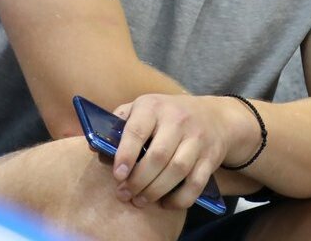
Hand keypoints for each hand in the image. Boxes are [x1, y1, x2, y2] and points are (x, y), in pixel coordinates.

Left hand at [111, 94, 244, 210]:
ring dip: (156, 191)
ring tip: (141, 200)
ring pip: (177, 170)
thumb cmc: (167, 115)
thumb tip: (95, 147)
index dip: (125, 154)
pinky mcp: (211, 157)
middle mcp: (177, 119)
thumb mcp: (144, 108)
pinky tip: (166, 203)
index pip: (137, 130)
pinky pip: (196, 183)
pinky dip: (180, 199)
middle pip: (158, 156)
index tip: (118, 175)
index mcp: (153, 106)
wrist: (215, 116)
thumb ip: (120, 124)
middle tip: (124, 194)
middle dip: (138, 180)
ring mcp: (197, 138)